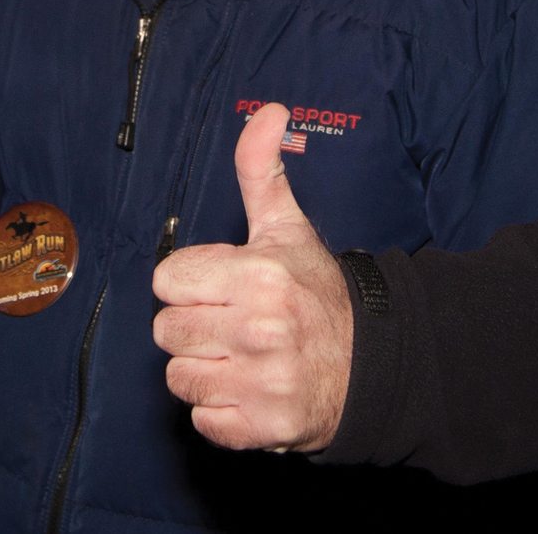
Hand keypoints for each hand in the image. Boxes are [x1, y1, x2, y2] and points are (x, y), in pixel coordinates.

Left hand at [153, 104, 351, 453]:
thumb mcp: (287, 229)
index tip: (218, 287)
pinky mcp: (260, 427)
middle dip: (193, 326)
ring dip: (203, 369)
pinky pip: (201, 419)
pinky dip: (220, 410)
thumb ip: (261, 171)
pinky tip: (247, 388)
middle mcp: (258, 329)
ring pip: (178, 377)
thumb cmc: (317, 294)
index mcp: (258, 275)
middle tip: (229, 322)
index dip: (189, 284)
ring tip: (238, 356)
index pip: (167, 281)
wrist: (370, 367)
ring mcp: (260, 382)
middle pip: (167, 330)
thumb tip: (267, 111)